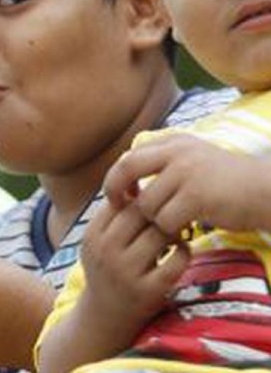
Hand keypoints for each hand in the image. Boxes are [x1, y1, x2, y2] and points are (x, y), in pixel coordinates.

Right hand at [79, 200, 186, 340]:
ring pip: (160, 234)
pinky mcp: (148, 292)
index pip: (120, 200)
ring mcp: (126, 273)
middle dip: (160, 211)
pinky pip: (177, 261)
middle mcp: (106, 252)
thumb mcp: (99, 242)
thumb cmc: (107, 269)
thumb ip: (114, 215)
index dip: (140, 197)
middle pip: (141, 213)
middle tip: (171, 213)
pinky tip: (180, 252)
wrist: (103, 317)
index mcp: (92, 236)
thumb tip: (137, 182)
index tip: (152, 202)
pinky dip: (184, 252)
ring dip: (174, 230)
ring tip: (176, 232)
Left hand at [105, 134, 270, 234]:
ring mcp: (187, 172)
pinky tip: (185, 229)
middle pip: (127, 168)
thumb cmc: (226, 183)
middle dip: (116, 190)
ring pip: (147, 202)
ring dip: (154, 219)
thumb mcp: (193, 159)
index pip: (129, 156)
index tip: (119, 196)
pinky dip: (170, 230)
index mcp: (174, 142)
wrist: (267, 191)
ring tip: (173, 222)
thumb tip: (123, 177)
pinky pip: (165, 219)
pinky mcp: (197, 196)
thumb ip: (162, 162)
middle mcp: (177, 151)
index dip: (116, 178)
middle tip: (120, 208)